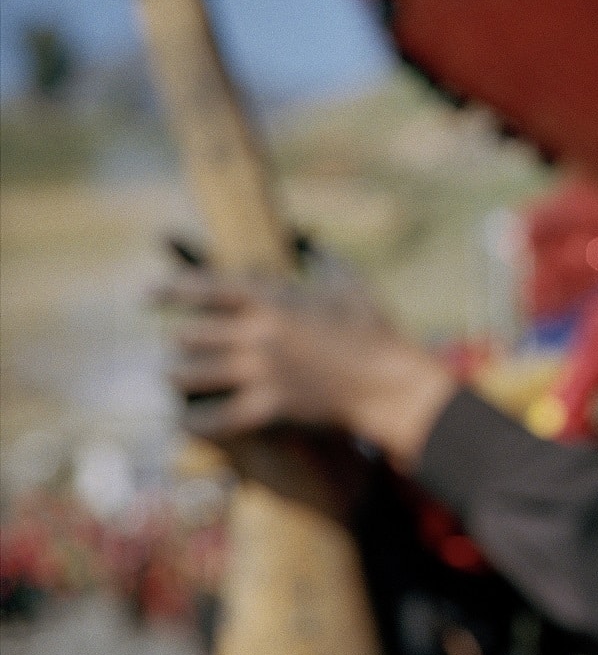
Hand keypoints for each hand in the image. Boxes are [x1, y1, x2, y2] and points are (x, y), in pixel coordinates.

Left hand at [156, 266, 458, 469]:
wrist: (392, 384)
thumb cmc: (376, 329)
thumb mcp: (350, 281)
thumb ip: (320, 255)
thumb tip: (304, 233)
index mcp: (273, 299)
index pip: (204, 287)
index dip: (169, 290)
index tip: (147, 294)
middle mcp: (258, 334)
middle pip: (188, 335)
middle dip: (183, 341)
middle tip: (181, 348)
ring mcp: (259, 373)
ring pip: (188, 376)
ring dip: (179, 378)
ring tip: (175, 380)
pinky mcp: (266, 410)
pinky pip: (210, 419)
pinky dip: (193, 421)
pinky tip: (187, 421)